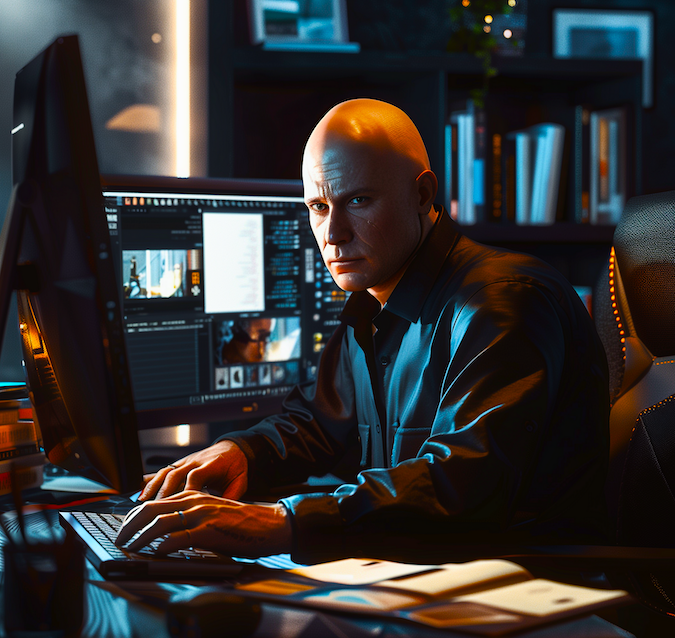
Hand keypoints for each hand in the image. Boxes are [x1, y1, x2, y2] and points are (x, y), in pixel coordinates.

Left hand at [115, 491, 292, 557]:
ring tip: (132, 546)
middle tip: (120, 538)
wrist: (269, 524)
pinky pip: (180, 537)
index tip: (124, 528)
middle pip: (152, 508)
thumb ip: (190, 518)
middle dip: (130, 525)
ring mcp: (202, 515)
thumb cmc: (241, 523)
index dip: (134, 515)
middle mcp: (195, 501)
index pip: (155, 502)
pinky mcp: (210, 530)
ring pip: (160, 522)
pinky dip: (164, 545)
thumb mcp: (211, 514)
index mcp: (194, 496)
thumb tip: (167, 534)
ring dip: (141, 536)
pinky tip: (157, 552)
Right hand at [139, 440, 247, 500]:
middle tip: (155, 510)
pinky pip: (162, 472)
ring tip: (142, 504)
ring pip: (165, 472)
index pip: (195, 475)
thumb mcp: (240, 481)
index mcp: (211, 465)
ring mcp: (185, 461)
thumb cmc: (236, 467)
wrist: (234, 449)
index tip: (180, 507)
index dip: (186, 490)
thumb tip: (223, 514)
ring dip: (153, 488)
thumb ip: (231, 496)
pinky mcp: (179, 464)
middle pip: (175, 474)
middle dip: (164, 492)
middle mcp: (195, 461)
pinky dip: (150, 482)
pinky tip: (141, 495)